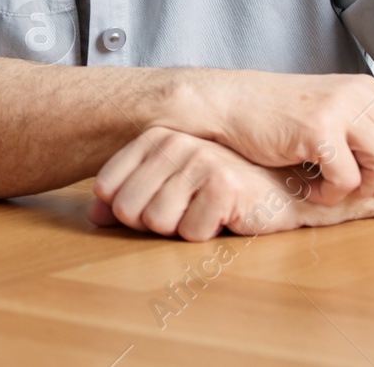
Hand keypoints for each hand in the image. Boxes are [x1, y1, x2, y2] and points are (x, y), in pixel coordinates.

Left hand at [90, 127, 312, 240]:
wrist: (281, 190)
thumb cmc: (219, 189)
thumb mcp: (168, 187)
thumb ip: (126, 196)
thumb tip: (93, 215)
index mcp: (155, 138)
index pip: (107, 188)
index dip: (125, 210)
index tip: (155, 202)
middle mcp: (175, 143)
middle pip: (128, 209)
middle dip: (153, 223)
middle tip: (184, 211)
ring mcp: (200, 161)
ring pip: (157, 222)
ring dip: (181, 229)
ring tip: (203, 212)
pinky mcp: (223, 186)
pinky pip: (191, 233)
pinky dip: (206, 235)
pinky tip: (224, 217)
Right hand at [168, 70, 373, 204]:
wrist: (228, 105)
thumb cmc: (276, 113)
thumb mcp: (328, 103)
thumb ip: (367, 108)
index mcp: (367, 88)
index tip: (367, 176)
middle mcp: (359, 93)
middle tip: (349, 187)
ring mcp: (339, 108)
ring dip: (360, 189)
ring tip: (328, 187)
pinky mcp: (317, 129)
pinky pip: (347, 178)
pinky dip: (329, 194)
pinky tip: (306, 187)